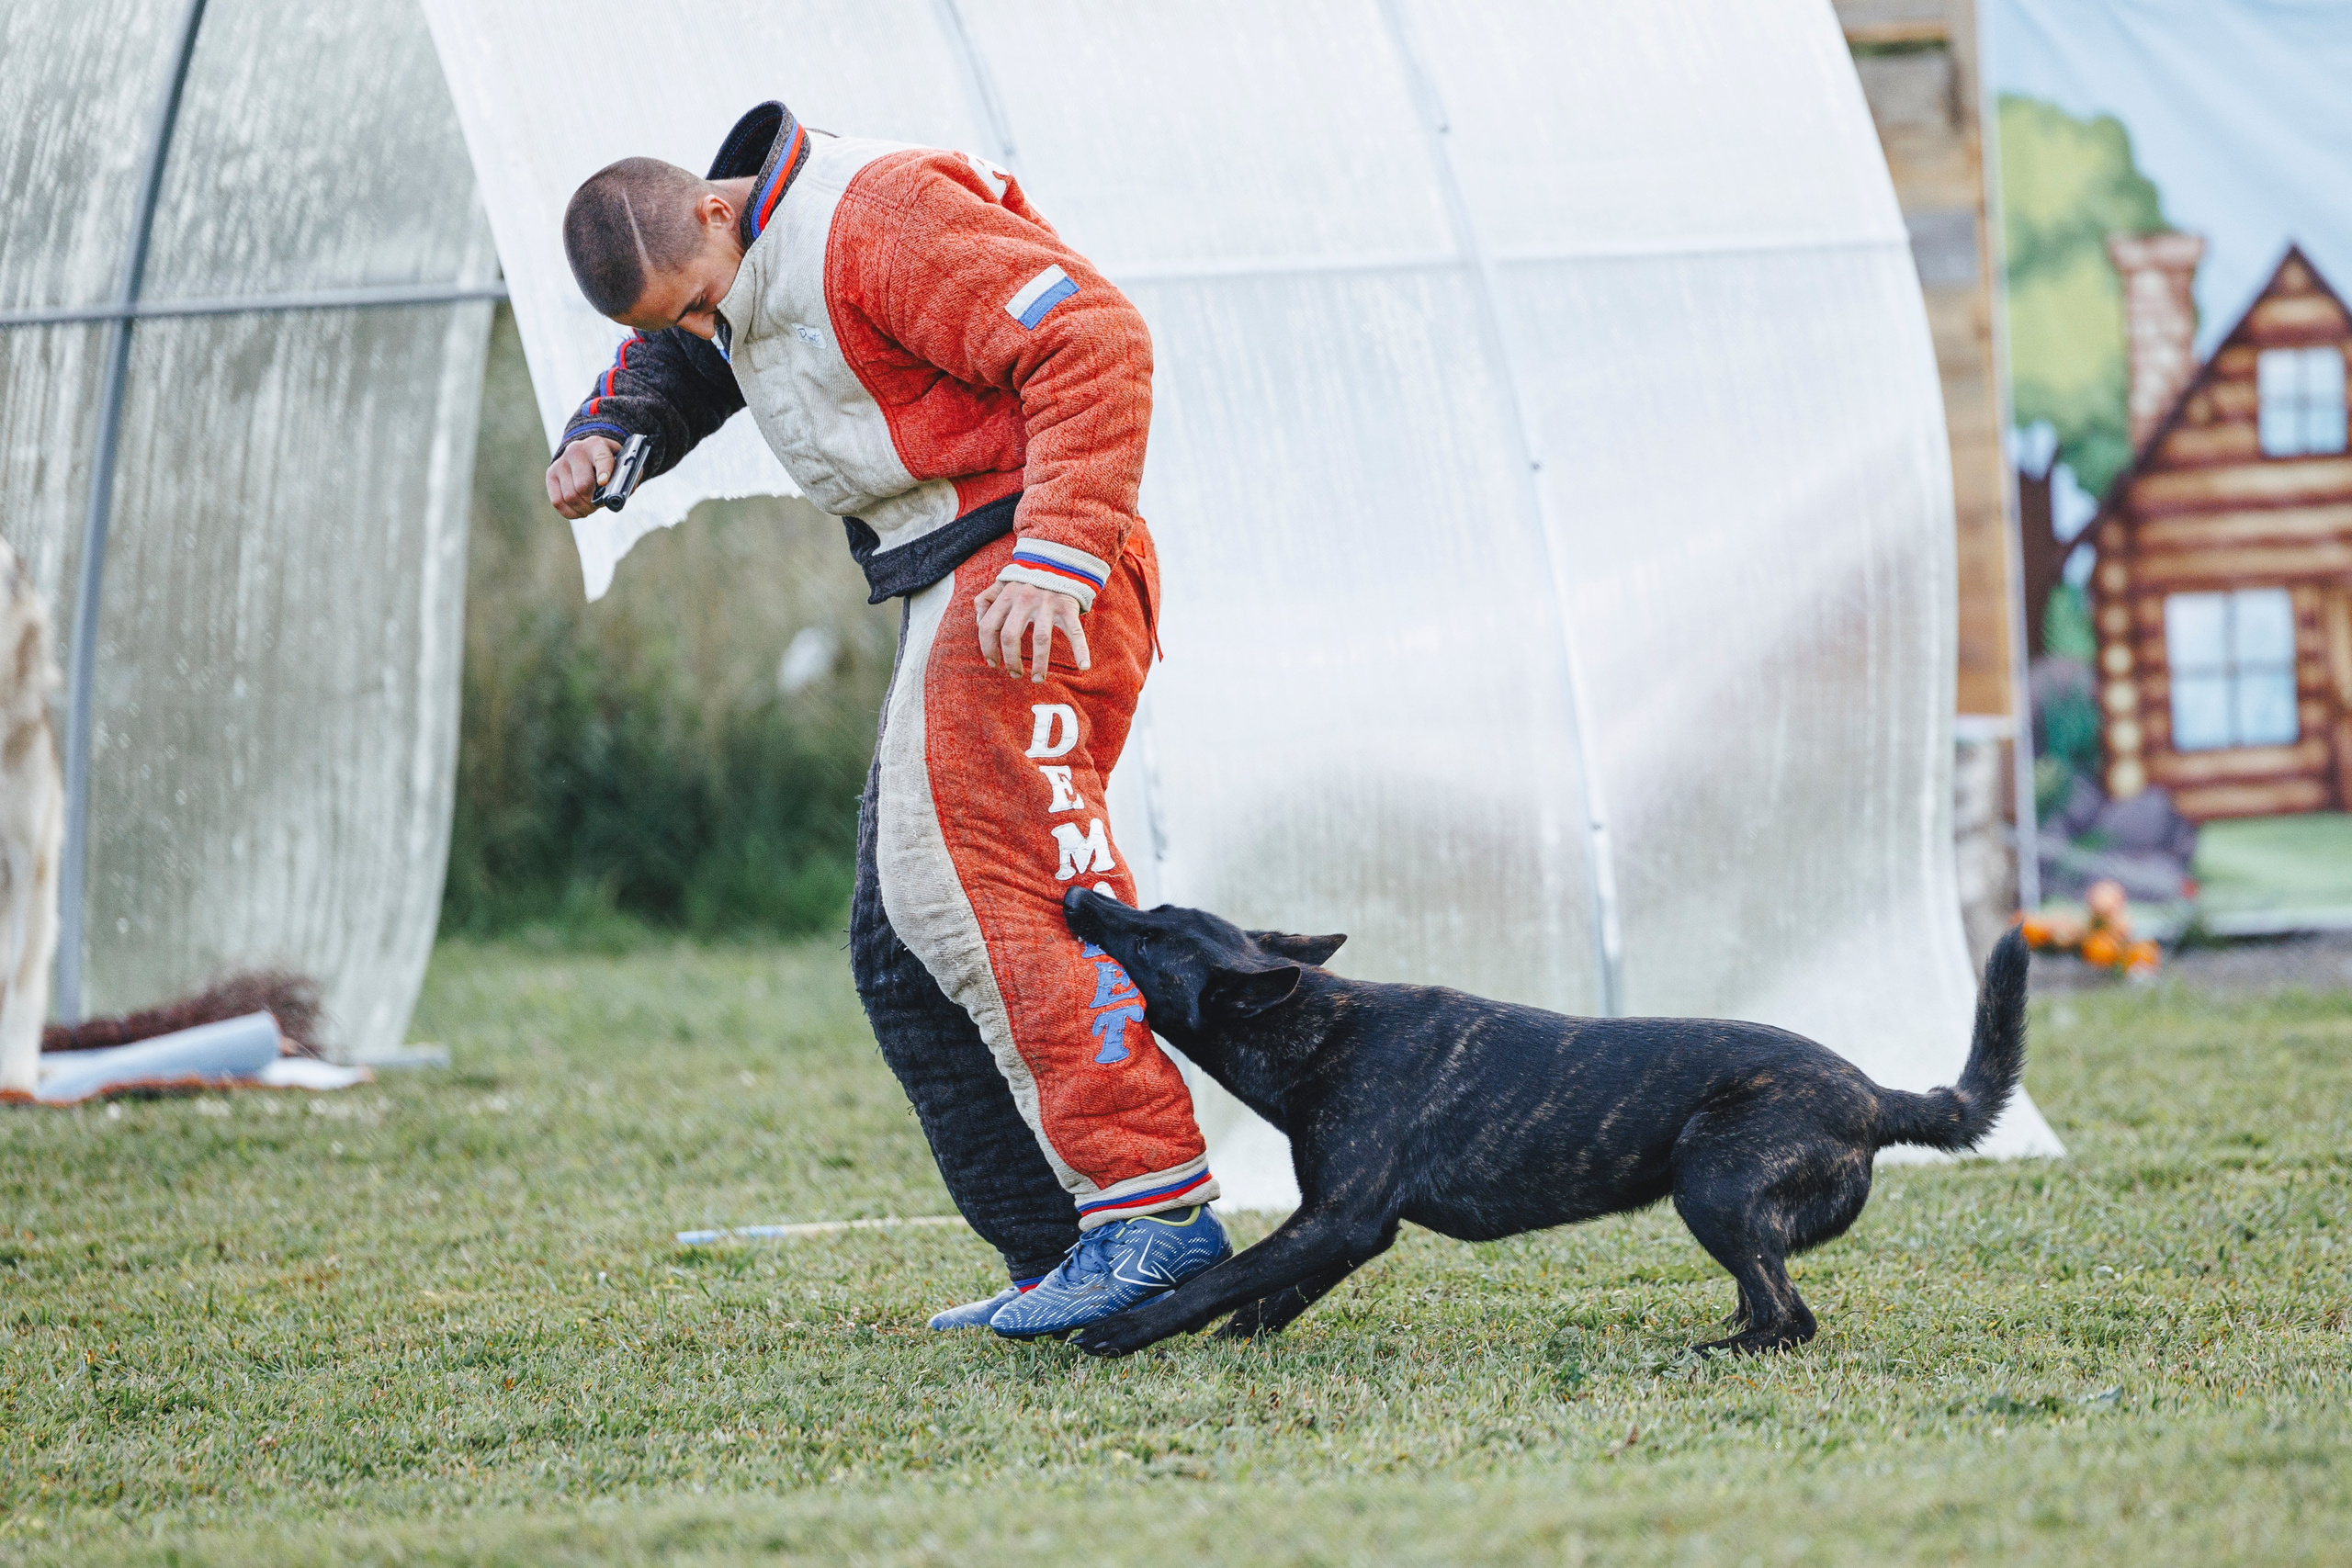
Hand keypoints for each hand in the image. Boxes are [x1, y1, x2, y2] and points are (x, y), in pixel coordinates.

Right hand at [546, 436, 619, 519]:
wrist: (587, 452)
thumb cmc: (611, 462)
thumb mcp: (622, 464)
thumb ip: (626, 478)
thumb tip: (617, 497)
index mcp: (598, 445)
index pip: (602, 458)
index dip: (603, 471)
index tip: (604, 483)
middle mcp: (576, 451)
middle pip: (583, 485)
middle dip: (594, 502)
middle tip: (600, 504)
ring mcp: (561, 463)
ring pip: (570, 496)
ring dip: (584, 508)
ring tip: (591, 507)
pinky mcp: (551, 475)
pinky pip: (558, 502)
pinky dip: (571, 513)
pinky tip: (581, 511)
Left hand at [974, 580, 1090, 682]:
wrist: (1059, 559)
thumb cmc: (1027, 578)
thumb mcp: (1002, 583)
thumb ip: (985, 599)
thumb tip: (978, 622)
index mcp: (1006, 596)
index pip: (988, 626)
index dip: (987, 648)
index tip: (993, 663)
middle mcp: (1024, 599)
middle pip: (1010, 636)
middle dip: (1010, 660)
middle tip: (1015, 674)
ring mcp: (1047, 604)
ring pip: (1041, 639)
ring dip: (1039, 664)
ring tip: (1037, 679)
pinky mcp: (1067, 607)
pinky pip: (1074, 632)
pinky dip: (1081, 649)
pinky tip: (1083, 666)